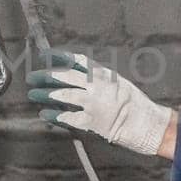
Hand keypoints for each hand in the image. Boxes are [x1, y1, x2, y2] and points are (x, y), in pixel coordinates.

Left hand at [27, 50, 173, 155]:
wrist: (148, 125)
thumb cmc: (136, 106)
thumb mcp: (119, 84)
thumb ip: (99, 80)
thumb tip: (77, 78)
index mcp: (104, 74)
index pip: (76, 60)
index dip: (59, 57)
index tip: (45, 55)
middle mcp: (97, 86)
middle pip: (65, 76)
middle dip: (46, 76)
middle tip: (32, 77)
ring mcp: (93, 104)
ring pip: (62, 95)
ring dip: (45, 94)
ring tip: (33, 94)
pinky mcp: (91, 123)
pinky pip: (66, 117)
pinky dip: (53, 115)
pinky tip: (44, 114)